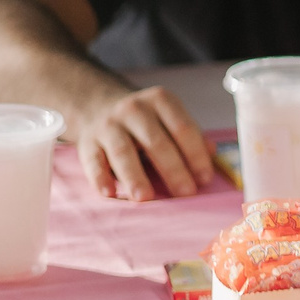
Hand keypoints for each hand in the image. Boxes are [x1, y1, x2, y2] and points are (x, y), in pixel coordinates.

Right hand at [75, 84, 212, 201]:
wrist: (98, 105)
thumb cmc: (145, 121)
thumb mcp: (169, 118)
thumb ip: (189, 135)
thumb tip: (211, 153)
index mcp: (161, 101)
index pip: (183, 129)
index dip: (195, 155)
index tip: (204, 179)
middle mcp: (134, 110)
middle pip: (156, 142)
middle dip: (173, 169)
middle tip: (185, 193)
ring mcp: (108, 125)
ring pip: (123, 151)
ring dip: (135, 176)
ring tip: (146, 197)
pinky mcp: (87, 142)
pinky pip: (93, 160)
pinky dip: (100, 177)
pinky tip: (109, 193)